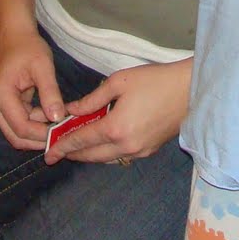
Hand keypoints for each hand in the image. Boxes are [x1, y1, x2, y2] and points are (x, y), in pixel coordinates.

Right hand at [0, 29, 64, 150]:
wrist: (15, 37)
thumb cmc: (29, 47)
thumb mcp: (43, 67)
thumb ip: (50, 92)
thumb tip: (58, 118)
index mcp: (0, 94)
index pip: (21, 126)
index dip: (41, 134)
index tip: (62, 133)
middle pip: (15, 135)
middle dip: (39, 139)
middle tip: (62, 136)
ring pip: (17, 132)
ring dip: (38, 132)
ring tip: (60, 126)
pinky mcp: (2, 106)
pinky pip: (19, 123)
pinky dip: (35, 124)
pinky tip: (51, 118)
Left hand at [44, 59, 190, 165]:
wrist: (190, 90)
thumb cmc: (155, 80)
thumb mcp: (120, 82)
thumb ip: (93, 99)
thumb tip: (73, 110)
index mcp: (116, 128)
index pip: (81, 141)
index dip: (63, 146)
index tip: (48, 153)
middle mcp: (126, 146)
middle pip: (91, 156)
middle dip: (72, 154)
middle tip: (57, 151)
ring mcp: (139, 151)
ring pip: (105, 159)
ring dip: (89, 155)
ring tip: (75, 148)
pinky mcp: (149, 151)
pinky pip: (119, 157)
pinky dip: (105, 153)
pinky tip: (100, 144)